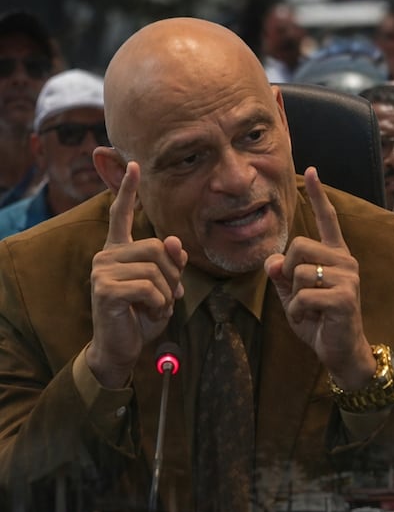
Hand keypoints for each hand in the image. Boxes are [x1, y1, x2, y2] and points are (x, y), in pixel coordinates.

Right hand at [86, 161, 186, 387]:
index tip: (134, 165)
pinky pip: (149, 289)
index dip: (129, 191)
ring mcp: (103, 270)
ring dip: (166, 294)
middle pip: (156, 247)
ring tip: (154, 308)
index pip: (122, 215)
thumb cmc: (141, 316)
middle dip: (172, 276)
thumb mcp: (164, 287)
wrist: (120, 346)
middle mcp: (107, 255)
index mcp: (119, 251)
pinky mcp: (105, 288)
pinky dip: (158, 305)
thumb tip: (173, 241)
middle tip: (166, 298)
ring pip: (156, 269)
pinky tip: (147, 314)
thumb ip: (170, 263)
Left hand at [264, 167, 374, 389]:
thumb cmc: (319, 321)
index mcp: (335, 256)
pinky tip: (311, 319)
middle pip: (299, 246)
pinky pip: (304, 295)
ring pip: (299, 271)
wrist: (340, 350)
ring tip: (308, 310)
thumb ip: (282, 275)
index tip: (311, 170)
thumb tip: (273, 261)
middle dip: (288, 270)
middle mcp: (345, 262)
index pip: (327, 221)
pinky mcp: (345, 297)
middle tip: (298, 293)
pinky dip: (298, 311)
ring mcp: (348, 278)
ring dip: (294, 296)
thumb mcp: (294, 295)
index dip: (319, 196)